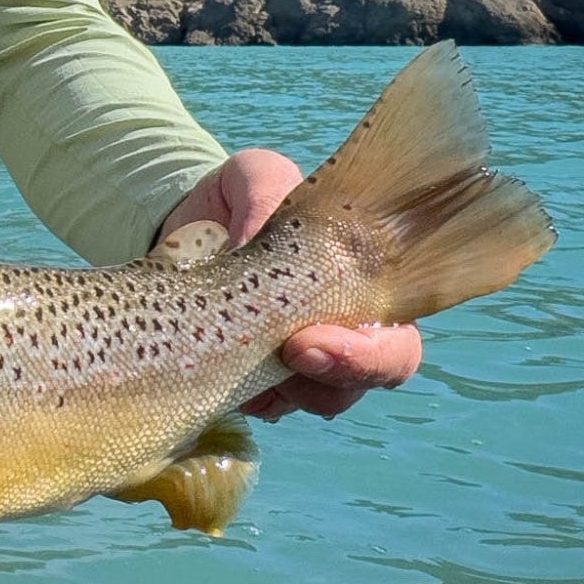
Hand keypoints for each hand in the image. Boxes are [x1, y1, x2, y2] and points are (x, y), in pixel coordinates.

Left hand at [161, 149, 423, 421]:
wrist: (186, 224)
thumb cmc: (239, 200)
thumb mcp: (253, 175)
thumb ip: (264, 193)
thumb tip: (251, 243)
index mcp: (361, 293)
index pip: (397, 344)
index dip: (370, 357)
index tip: (311, 342)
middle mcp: (340, 337)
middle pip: (358, 387)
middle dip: (329, 382)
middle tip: (286, 355)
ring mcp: (296, 367)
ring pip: (306, 403)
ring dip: (278, 390)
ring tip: (237, 354)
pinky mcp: (251, 382)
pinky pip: (258, 408)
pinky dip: (241, 395)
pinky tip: (213, 367)